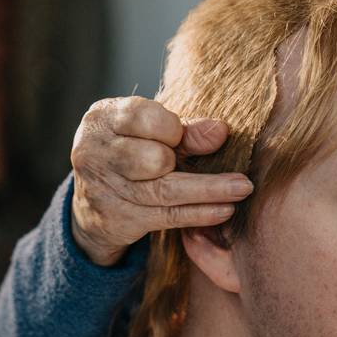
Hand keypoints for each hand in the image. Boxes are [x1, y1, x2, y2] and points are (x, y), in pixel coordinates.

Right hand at [69, 96, 253, 265]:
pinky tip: (224, 210)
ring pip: (164, 192)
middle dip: (184, 162)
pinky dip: (199, 213)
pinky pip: (166, 217)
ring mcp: (103, 189)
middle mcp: (94, 152)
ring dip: (210, 191)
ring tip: (242, 189)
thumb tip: (221, 131)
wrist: (93, 198)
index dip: (170, 127)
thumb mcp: (150, 133)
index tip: (181, 136)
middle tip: (212, 164)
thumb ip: (186, 130)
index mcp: (101, 119)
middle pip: (152, 158)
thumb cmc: (131, 150)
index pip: (141, 116)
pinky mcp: (116, 220)